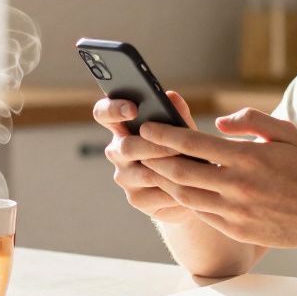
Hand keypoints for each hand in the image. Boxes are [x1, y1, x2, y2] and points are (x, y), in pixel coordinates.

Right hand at [91, 90, 197, 224]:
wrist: (193, 187)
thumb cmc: (184, 150)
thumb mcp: (183, 130)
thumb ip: (177, 115)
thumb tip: (172, 96)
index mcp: (122, 127)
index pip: (103, 113)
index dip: (113, 109)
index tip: (133, 109)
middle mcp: (117, 151)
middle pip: (125, 147)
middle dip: (154, 146)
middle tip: (178, 147)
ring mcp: (124, 177)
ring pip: (143, 173)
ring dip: (169, 169)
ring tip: (192, 167)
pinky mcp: (136, 199)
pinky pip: (156, 193)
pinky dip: (176, 189)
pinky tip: (192, 186)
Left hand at [139, 108, 296, 247]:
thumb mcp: (285, 132)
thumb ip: (251, 120)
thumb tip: (218, 123)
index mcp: (247, 157)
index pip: (193, 144)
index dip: (165, 135)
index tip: (147, 127)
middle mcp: (237, 185)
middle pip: (181, 171)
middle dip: (154, 158)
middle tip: (136, 148)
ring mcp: (235, 211)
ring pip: (185, 195)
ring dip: (164, 181)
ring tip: (150, 168)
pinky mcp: (236, 229)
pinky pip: (201, 213)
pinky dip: (184, 200)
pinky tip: (176, 190)